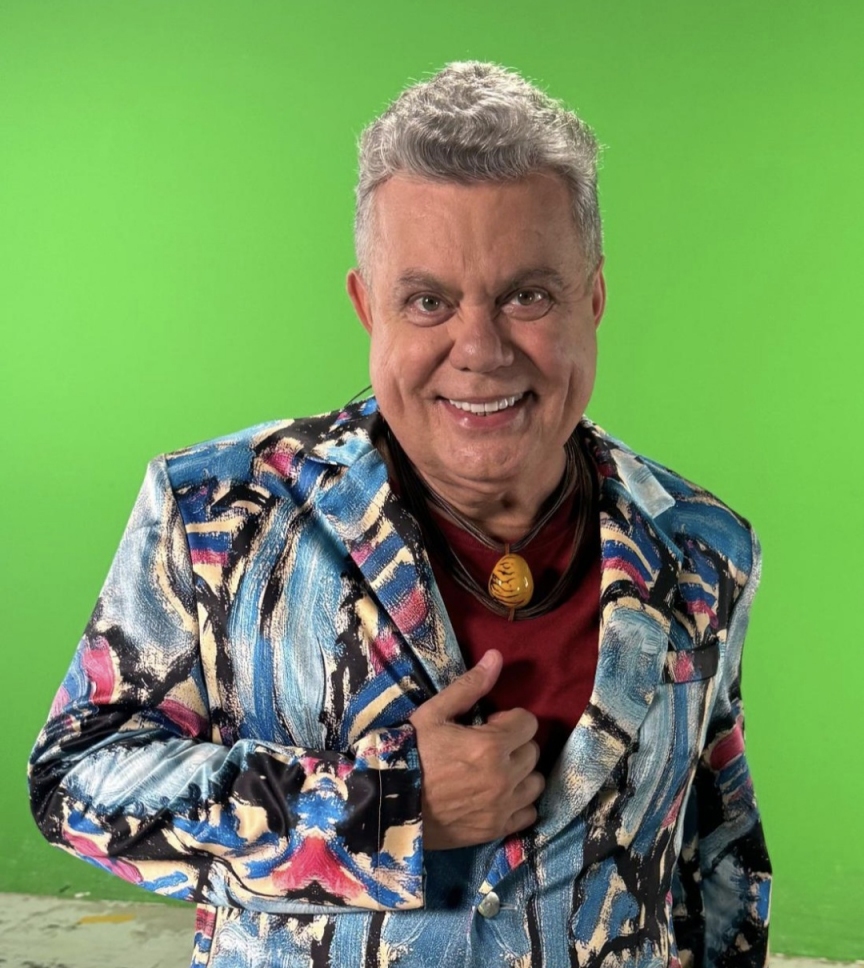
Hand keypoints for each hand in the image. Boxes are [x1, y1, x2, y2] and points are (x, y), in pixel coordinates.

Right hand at [409, 649, 544, 849]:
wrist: (389, 806)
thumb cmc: (409, 754)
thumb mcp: (434, 713)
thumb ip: (469, 686)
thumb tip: (497, 657)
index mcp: (491, 745)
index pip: (528, 722)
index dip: (509, 720)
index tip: (489, 725)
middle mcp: (504, 777)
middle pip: (532, 751)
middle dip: (514, 744)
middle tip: (487, 748)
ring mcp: (502, 807)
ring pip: (535, 782)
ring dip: (521, 773)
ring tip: (495, 772)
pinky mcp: (496, 829)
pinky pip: (529, 813)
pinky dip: (519, 803)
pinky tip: (499, 796)